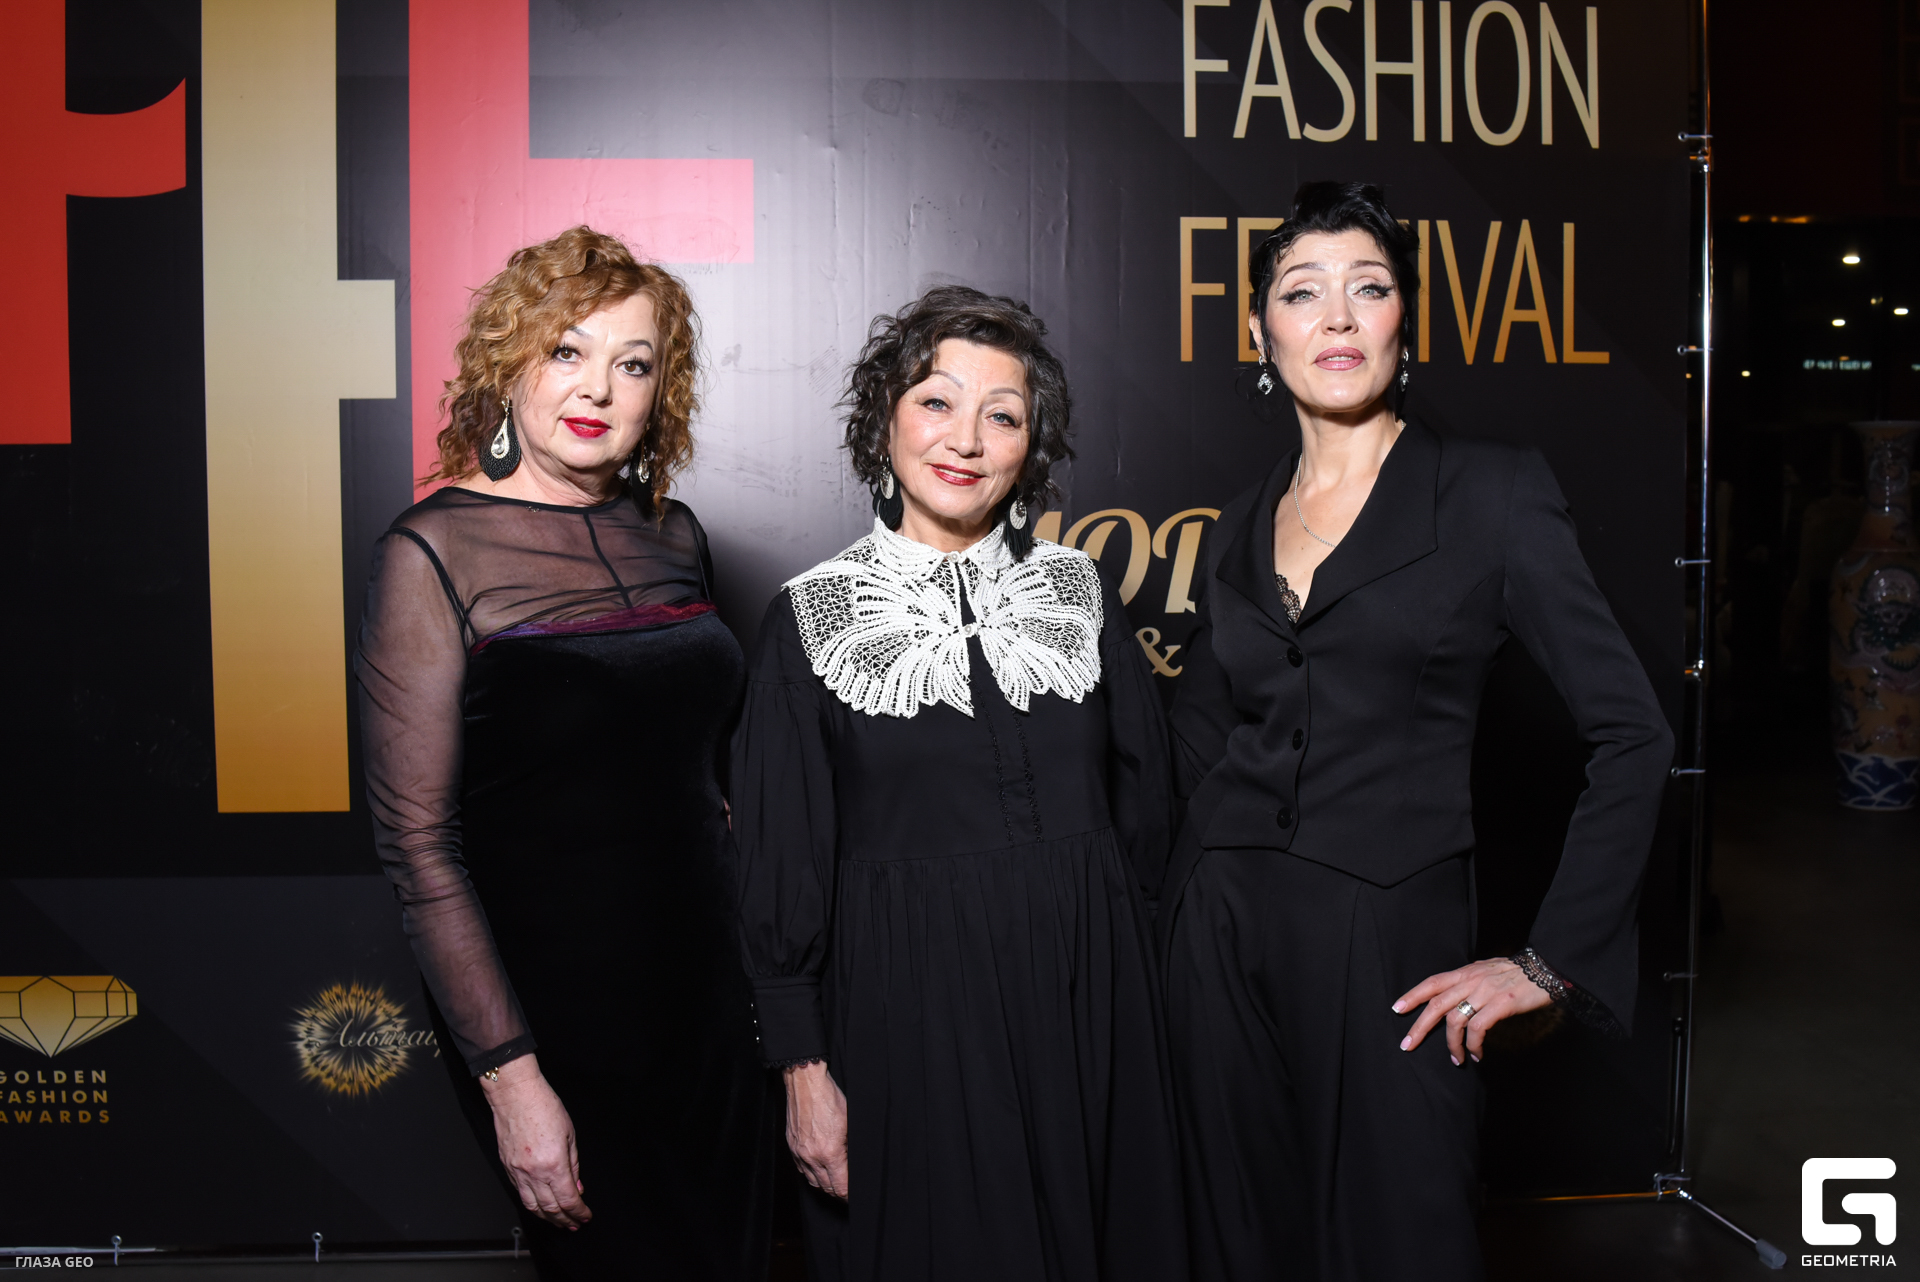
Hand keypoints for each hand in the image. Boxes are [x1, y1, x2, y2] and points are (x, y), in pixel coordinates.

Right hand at [480, 1055, 591, 1228]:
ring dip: (547, 1217)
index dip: (578, 1212)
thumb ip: (573, 1164)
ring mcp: (518, 1172)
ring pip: (532, 1206)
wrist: (516, 1095)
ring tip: (558, 1222)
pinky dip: (532, 1204)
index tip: (585, 1216)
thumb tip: (577, 1186)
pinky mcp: (507, 1167)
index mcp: (554, 1164)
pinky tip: (540, 1206)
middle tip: (574, 1224)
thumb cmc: (543, 1106)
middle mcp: (534, 1173)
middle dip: (564, 1220)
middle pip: (550, 1208)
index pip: (568, 1200)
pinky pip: (520, 1193)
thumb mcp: (570, 1134)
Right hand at [783, 1060, 848, 1199]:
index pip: (840, 1186)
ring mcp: (799, 1152)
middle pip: (826, 1187)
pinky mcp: (792, 1146)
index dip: (849, 1194)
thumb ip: (851, 1147)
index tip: (855, 1195)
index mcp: (829, 1153)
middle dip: (839, 1193)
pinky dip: (812, 1174)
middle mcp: (812, 1156)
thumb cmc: (829, 1098)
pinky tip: (820, 1171)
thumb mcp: (850, 1123)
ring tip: (836, 1184)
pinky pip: (802, 1169)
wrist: (805, 1082)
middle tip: (849, 1192)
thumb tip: (854, 1163)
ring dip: (825, 1185)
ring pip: (813, 1181)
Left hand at [1393, 958, 1551, 1064]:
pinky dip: (1474, 1045)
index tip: (1397, 1008)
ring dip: (1452, 1044)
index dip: (1413, 995)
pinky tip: (1476, 1055)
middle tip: (1408, 1044)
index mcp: (1466, 972)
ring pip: (1455, 1020)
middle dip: (1419, 1027)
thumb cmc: (1517, 972)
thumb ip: (1469, 980)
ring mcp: (1485, 992)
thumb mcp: (1487, 970)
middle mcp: (1471, 980)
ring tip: (1456, 1059)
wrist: (1546, 969)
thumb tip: (1455, 991)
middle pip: (1436, 1004)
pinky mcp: (1501, 1004)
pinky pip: (1478, 1028)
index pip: (1432, 982)